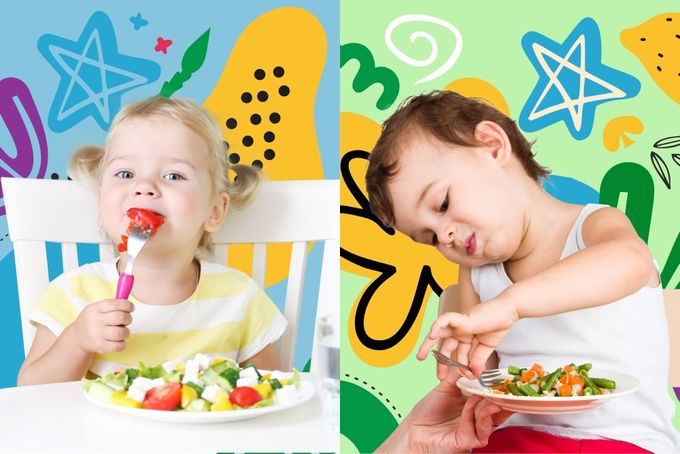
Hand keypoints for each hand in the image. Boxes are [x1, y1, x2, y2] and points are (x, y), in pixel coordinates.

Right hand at [72, 299, 134, 352]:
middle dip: (128, 318)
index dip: (127, 305)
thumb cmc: (92, 320)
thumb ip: (112, 305)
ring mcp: (97, 335)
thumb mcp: (96, 308)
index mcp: (95, 309)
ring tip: (122, 331)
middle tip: (126, 320)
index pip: (114, 304)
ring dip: (126, 332)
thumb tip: (129, 305)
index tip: (131, 308)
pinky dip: (123, 343)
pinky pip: (118, 346)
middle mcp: (95, 321)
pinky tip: (119, 340)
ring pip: (121, 333)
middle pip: (120, 317)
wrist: (77, 338)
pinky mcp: (100, 347)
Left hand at [377, 372, 511, 452]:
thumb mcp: (444, 388)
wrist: (414, 429)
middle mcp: (477, 419)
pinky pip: (476, 428)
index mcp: (474, 406)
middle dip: (500, 399)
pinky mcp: (468, 441)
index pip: (491, 397)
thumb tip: (470, 364)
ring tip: (490, 394)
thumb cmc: (428, 411)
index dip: (498, 389)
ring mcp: (474, 431)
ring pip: (489, 420)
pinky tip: (473, 401)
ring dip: (490, 406)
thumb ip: (458, 375)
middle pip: (496, 410)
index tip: (504, 377)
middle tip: (504, 386)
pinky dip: (475, 413)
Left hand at [417, 297, 517, 375]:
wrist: (508, 312)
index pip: (457, 354)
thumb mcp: (487, 347)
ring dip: (428, 344)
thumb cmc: (499, 325)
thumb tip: (474, 373)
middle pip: (445, 346)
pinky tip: (432, 336)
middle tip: (439, 378)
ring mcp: (459, 324)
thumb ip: (478, 359)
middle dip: (441, 362)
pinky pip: (444, 320)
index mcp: (466, 337)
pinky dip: (437, 326)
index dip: (459, 367)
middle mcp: (460, 331)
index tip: (465, 378)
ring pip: (438, 332)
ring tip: (421, 356)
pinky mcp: (461, 318)